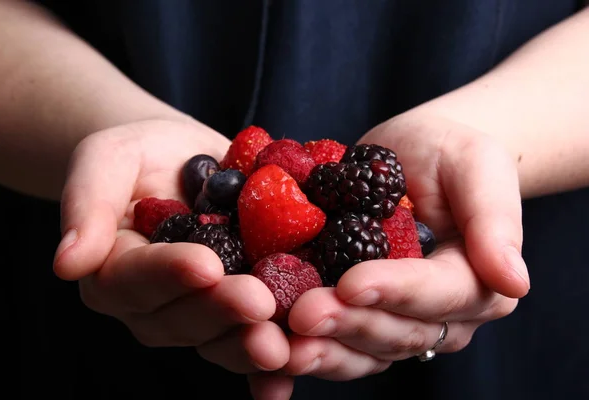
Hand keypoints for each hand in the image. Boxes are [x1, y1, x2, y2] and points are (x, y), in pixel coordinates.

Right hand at [52, 118, 289, 373]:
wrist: (186, 161)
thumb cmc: (140, 155)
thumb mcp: (107, 159)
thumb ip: (87, 203)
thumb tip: (67, 262)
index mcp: (115, 270)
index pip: (135, 279)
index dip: (169, 274)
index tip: (205, 265)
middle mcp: (155, 302)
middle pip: (181, 318)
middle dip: (221, 312)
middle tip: (259, 302)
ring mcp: (197, 310)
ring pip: (217, 337)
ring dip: (249, 344)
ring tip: (285, 343)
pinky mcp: (234, 309)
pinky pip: (246, 339)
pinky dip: (267, 368)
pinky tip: (290, 375)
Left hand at [278, 113, 528, 382]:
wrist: (411, 158)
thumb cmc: (449, 154)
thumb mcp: (477, 166)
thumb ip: (495, 221)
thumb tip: (515, 281)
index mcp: (474, 281)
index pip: (437, 295)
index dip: (394, 292)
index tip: (352, 283)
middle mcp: (437, 314)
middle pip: (395, 331)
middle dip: (347, 324)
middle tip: (302, 314)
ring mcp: (393, 320)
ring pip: (361, 350)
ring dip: (320, 349)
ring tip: (278, 344)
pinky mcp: (356, 315)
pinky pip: (332, 340)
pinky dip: (301, 348)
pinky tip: (266, 352)